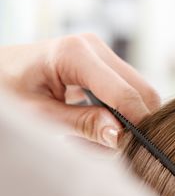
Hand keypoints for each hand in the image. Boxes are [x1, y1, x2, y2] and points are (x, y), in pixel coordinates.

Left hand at [0, 33, 160, 147]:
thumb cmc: (8, 90)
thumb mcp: (39, 115)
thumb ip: (82, 124)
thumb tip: (120, 136)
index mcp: (74, 53)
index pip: (123, 93)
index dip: (136, 123)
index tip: (140, 149)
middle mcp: (94, 46)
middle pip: (141, 91)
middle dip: (133, 123)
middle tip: (109, 148)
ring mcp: (102, 53)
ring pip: (139, 94)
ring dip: (125, 121)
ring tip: (89, 136)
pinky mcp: (105, 63)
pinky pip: (128, 92)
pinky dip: (119, 114)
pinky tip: (93, 123)